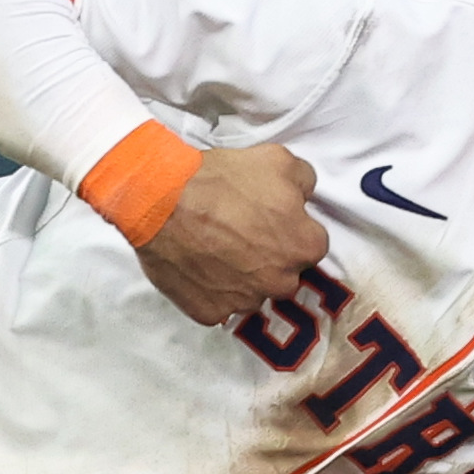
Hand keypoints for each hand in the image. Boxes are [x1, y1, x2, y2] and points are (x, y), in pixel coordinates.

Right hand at [135, 141, 327, 324]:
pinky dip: (212, 290)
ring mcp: (246, 302)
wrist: (162, 202)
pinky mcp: (212, 313)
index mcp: (305, 247)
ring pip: (253, 292)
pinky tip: (200, 266)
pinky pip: (220, 305)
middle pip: (285, 273)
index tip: (269, 219)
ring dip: (243, 276)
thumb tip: (305, 196)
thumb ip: (304, 181)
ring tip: (217, 249)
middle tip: (241, 233)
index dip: (290, 229)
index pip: (311, 244)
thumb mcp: (278, 159)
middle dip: (270, 257)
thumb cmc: (222, 181)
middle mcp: (282, 283)